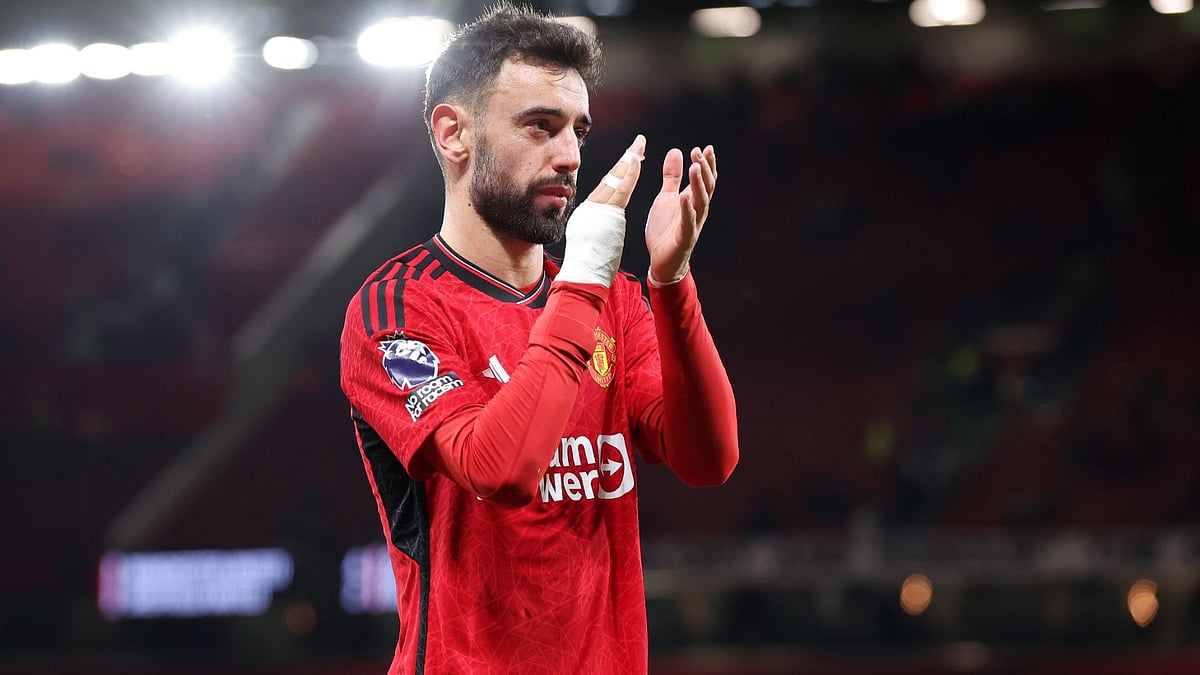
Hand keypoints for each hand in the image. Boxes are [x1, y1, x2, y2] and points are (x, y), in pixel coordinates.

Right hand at [557, 136, 646, 286]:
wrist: (582, 271)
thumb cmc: (585, 259)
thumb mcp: (588, 234)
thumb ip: (596, 222)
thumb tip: (598, 215)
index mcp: (590, 210)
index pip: (609, 184)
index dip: (620, 169)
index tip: (631, 156)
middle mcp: (594, 206)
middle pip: (613, 177)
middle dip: (627, 159)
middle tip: (639, 142)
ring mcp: (600, 209)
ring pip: (617, 180)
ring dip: (629, 162)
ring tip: (639, 147)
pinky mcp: (607, 214)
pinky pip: (621, 190)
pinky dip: (628, 174)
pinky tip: (635, 162)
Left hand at [645, 145, 716, 283]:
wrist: (661, 261)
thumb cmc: (666, 230)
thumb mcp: (666, 197)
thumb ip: (672, 176)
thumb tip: (676, 151)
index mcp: (693, 201)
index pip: (705, 179)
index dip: (707, 164)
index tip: (706, 147)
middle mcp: (697, 211)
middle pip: (706, 187)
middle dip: (704, 169)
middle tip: (698, 152)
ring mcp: (693, 224)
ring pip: (700, 202)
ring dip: (698, 184)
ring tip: (695, 167)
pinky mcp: (684, 238)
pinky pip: (688, 222)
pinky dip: (687, 209)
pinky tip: (684, 196)